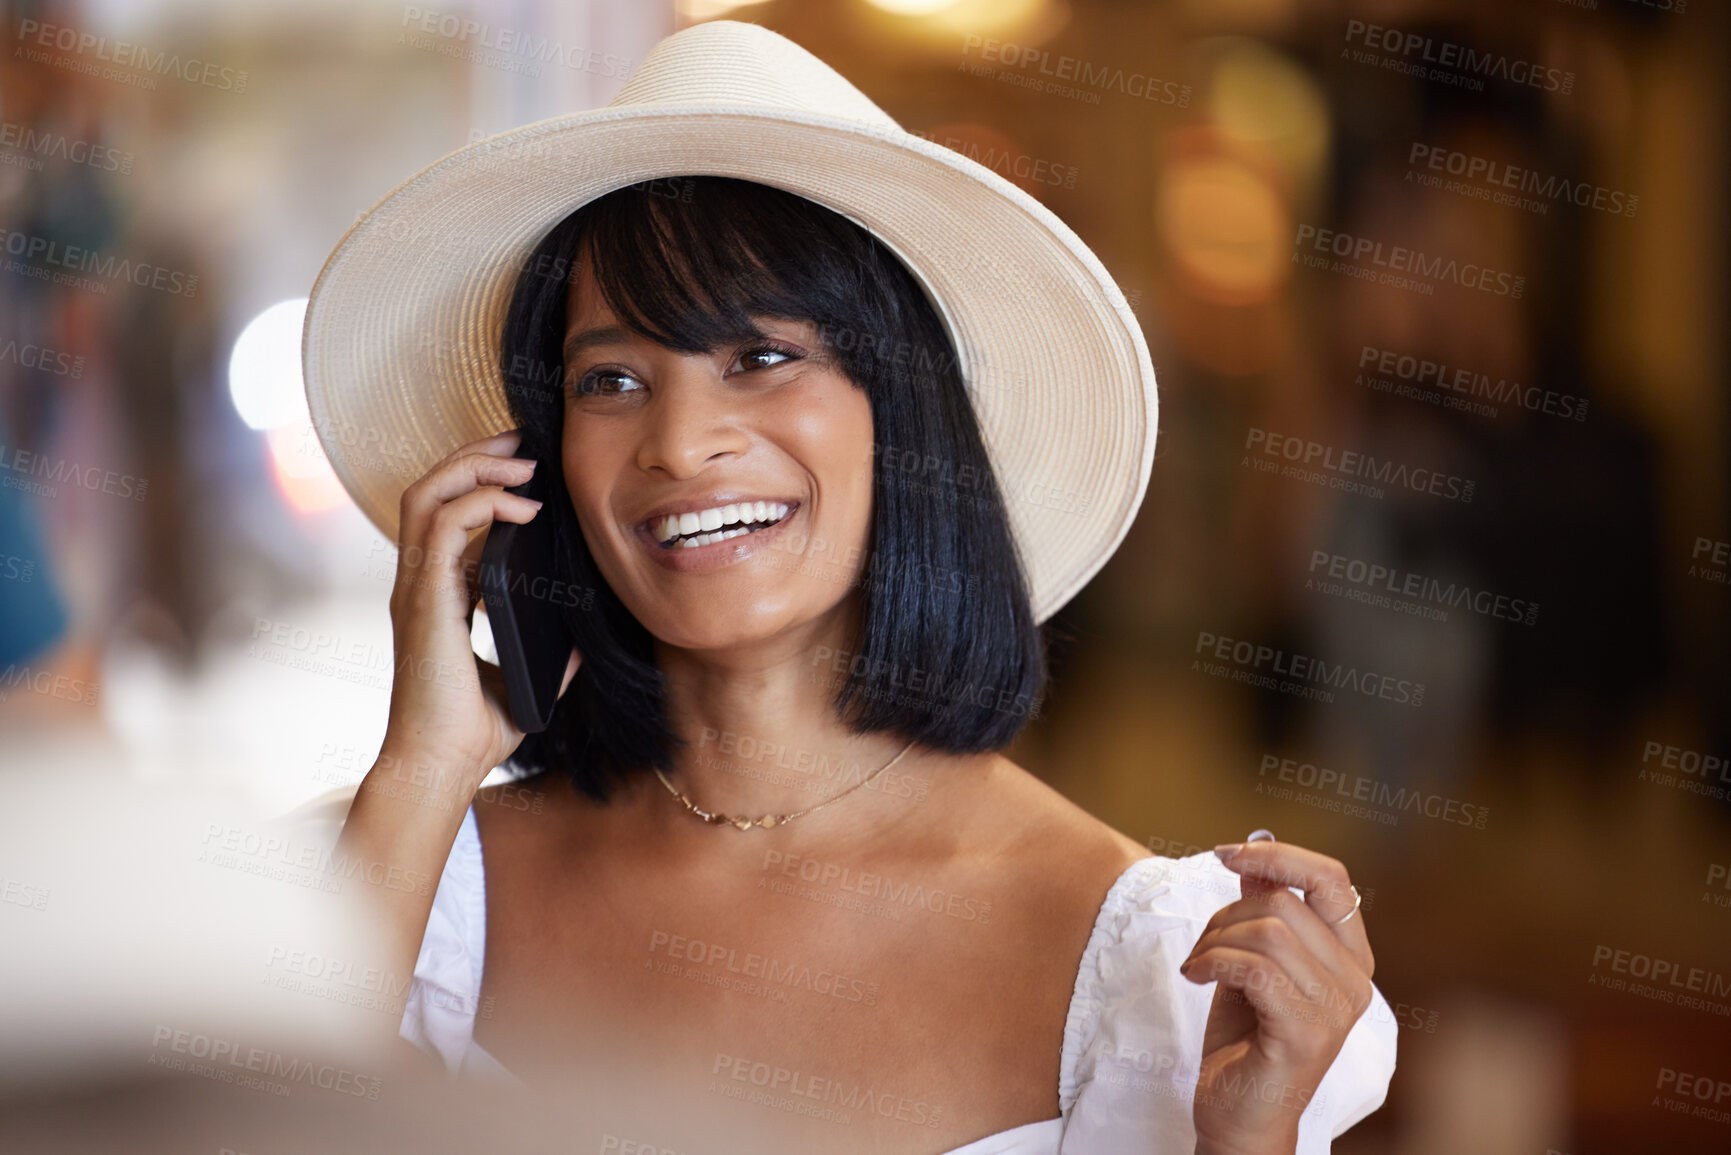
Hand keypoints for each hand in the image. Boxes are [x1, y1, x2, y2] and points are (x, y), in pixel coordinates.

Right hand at [381, 429, 579, 788]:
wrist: (441, 766)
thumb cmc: (474, 732)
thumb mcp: (525, 680)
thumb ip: (550, 652)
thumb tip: (585, 636)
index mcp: (438, 595)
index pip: (446, 514)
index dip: (481, 481)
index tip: (527, 467)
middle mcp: (420, 583)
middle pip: (431, 489)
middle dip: (475, 454)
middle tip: (523, 439)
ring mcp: (416, 588)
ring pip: (427, 494)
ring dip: (475, 466)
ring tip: (522, 461)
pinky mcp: (424, 599)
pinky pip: (443, 526)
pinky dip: (482, 502)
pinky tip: (523, 506)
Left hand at [1181, 838, 1375, 1154]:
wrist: (1238, 1115)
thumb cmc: (1244, 1038)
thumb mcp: (1249, 959)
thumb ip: (1260, 909)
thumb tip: (1253, 846)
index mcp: (1350, 956)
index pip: (1331, 878)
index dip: (1278, 855)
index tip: (1226, 853)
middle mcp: (1355, 981)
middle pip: (1285, 903)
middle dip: (1224, 914)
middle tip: (1201, 947)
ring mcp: (1335, 1010)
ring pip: (1267, 931)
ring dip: (1214, 941)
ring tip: (1197, 966)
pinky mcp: (1305, 1034)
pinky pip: (1255, 968)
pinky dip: (1213, 962)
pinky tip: (1195, 977)